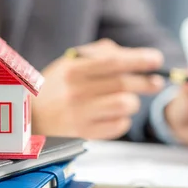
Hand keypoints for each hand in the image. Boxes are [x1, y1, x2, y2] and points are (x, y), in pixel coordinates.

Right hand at [32, 39, 164, 139]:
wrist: (31, 117)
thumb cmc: (56, 86)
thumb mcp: (70, 63)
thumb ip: (99, 53)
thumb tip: (132, 55)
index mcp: (73, 70)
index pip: (113, 62)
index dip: (138, 60)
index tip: (156, 59)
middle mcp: (76, 92)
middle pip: (123, 84)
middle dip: (147, 82)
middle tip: (156, 82)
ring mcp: (81, 115)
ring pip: (125, 105)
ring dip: (133, 102)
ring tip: (127, 100)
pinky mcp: (86, 134)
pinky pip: (119, 126)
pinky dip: (123, 120)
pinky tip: (114, 115)